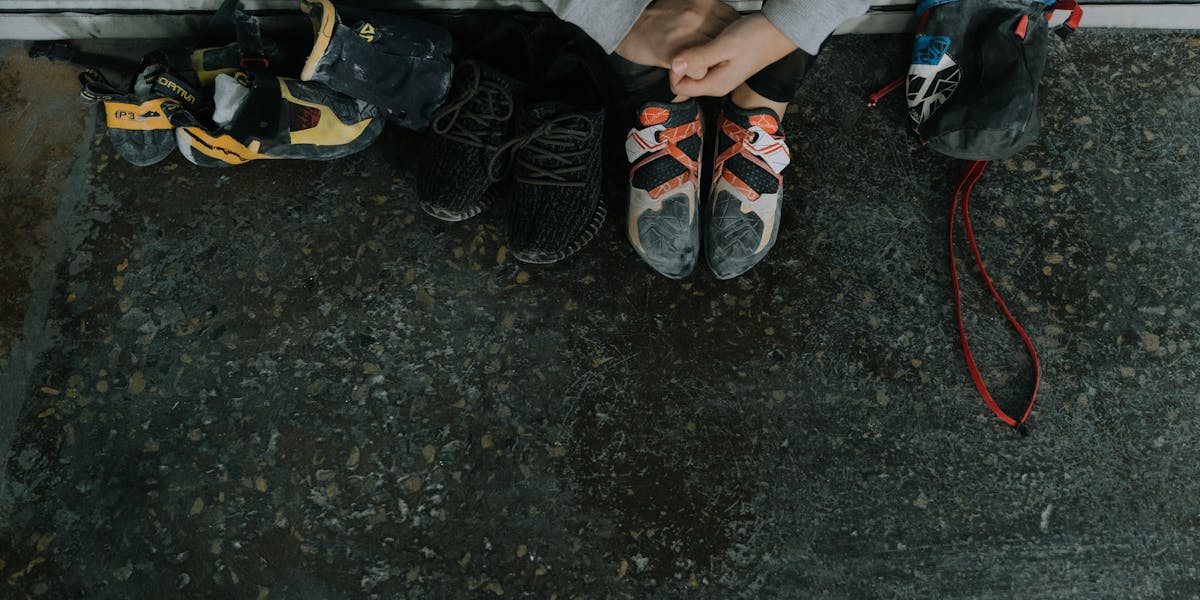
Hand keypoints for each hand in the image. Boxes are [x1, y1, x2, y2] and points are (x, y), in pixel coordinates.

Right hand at [615, 0, 738, 68]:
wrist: (626, 25)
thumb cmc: (654, 19)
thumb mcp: (685, 5)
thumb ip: (705, 14)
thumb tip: (725, 26)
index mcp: (703, 3)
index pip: (733, 21)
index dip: (731, 36)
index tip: (727, 45)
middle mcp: (697, 15)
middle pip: (726, 40)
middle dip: (724, 52)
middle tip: (716, 60)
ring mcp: (687, 32)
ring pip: (715, 56)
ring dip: (711, 65)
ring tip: (702, 67)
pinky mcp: (674, 51)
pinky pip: (699, 71)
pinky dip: (697, 75)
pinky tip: (689, 71)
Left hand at [669, 14, 797, 97]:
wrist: (779, 30)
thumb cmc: (757, 37)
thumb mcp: (724, 46)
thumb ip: (699, 57)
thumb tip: (675, 65)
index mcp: (716, 85)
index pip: (678, 88)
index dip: (674, 69)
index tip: (683, 51)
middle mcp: (717, 84)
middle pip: (685, 80)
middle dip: (682, 62)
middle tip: (693, 43)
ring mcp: (721, 75)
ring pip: (694, 70)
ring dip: (692, 56)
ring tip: (703, 41)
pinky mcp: (724, 64)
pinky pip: (703, 62)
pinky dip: (701, 52)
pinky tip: (710, 40)